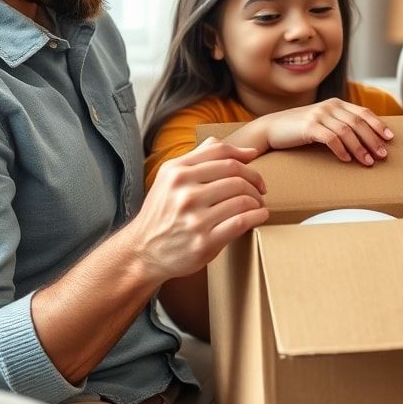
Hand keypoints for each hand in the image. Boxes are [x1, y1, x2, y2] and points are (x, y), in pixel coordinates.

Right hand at [125, 138, 268, 283]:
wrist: (142, 252)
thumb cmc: (163, 212)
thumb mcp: (171, 177)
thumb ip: (203, 158)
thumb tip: (247, 151)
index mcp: (176, 172)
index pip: (222, 153)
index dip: (245, 160)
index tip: (253, 171)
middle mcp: (184, 193)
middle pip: (236, 176)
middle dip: (255, 182)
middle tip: (260, 191)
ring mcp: (194, 218)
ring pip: (242, 199)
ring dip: (257, 201)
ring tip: (258, 205)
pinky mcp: (204, 241)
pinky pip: (242, 222)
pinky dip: (257, 216)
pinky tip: (259, 216)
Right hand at [263, 99, 393, 164]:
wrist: (272, 128)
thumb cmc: (300, 129)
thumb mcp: (323, 121)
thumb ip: (340, 124)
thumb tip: (365, 140)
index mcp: (336, 103)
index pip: (363, 112)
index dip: (378, 125)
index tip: (390, 138)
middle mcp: (329, 106)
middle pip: (358, 123)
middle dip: (373, 140)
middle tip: (382, 155)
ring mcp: (319, 115)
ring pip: (347, 131)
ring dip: (360, 148)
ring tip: (368, 162)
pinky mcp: (308, 127)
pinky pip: (330, 138)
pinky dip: (341, 150)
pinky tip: (346, 160)